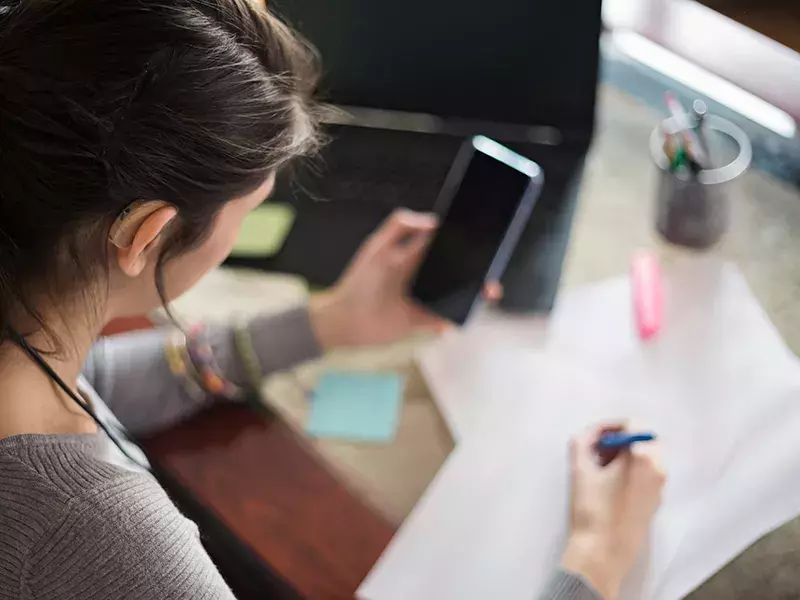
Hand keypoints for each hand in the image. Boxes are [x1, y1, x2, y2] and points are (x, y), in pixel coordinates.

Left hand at [309, 209, 500, 348]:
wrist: (345, 320)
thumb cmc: (360, 281)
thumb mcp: (377, 247)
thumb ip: (400, 227)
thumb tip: (434, 221)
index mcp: (416, 255)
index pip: (448, 247)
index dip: (467, 246)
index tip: (484, 247)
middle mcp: (424, 275)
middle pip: (459, 272)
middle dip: (479, 273)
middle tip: (491, 279)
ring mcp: (425, 298)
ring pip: (458, 295)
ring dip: (474, 296)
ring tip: (486, 295)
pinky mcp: (422, 320)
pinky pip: (445, 319)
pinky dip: (452, 322)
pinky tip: (450, 324)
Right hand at [560, 424, 665, 599]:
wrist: (602, 552)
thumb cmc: (591, 510)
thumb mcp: (580, 470)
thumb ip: (582, 443)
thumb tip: (589, 434)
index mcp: (643, 458)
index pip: (633, 424)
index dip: (611, 426)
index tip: (595, 437)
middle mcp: (658, 470)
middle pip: (641, 441)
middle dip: (619, 441)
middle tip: (596, 452)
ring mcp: (660, 488)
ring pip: (645, 459)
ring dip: (624, 456)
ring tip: (600, 469)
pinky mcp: (655, 503)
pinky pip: (646, 476)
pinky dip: (631, 472)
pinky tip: (610, 485)